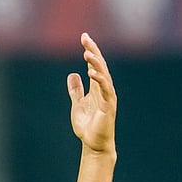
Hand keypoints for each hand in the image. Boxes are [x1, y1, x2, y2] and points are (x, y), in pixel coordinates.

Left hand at [67, 33, 116, 154]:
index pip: (94, 64)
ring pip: (104, 75)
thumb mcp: (77, 104)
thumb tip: (72, 74)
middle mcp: (104, 89)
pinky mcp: (108, 106)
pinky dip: (99, 80)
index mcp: (97, 88)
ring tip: (87, 53)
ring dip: (95, 63)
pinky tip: (91, 72)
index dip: (90, 50)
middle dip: (93, 51)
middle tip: (85, 38)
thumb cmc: (88, 126)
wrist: (94, 144)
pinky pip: (105, 90)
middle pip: (100, 65)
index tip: (84, 37)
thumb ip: (76, 90)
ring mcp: (108, 97)